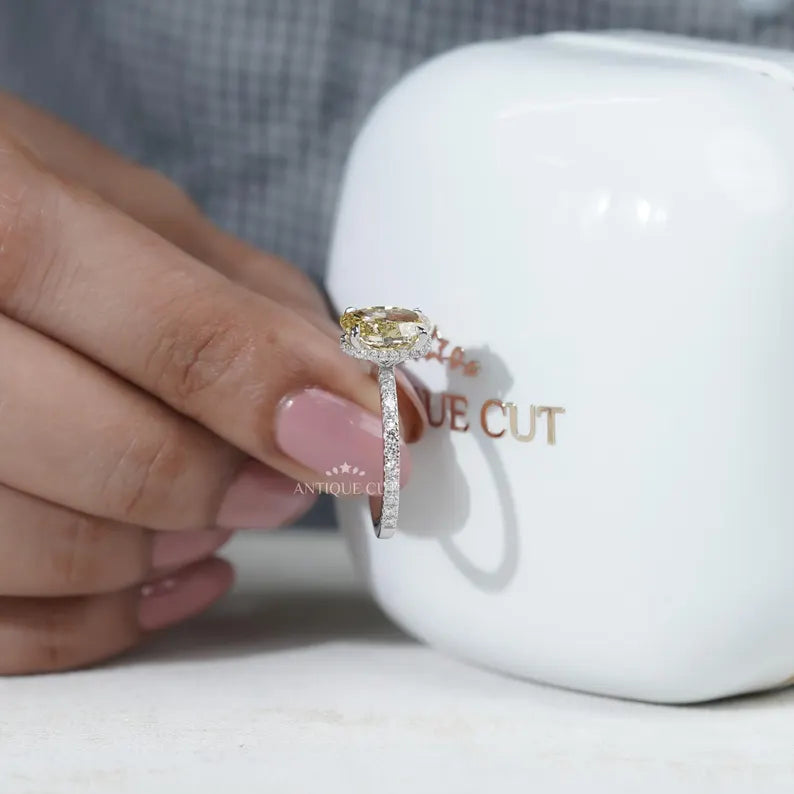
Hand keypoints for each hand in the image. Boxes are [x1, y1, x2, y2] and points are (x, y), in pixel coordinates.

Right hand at [0, 92, 425, 673]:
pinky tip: (172, 577)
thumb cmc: (10, 197)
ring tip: (214, 512)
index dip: (279, 394)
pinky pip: (1, 632)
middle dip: (229, 479)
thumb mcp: (118, 203)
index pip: (162, 331)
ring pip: (50, 554)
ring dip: (168, 548)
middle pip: (116, 457)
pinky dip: (103, 622)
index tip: (368, 437)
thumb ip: (235, 288)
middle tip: (295, 473)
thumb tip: (346, 386)